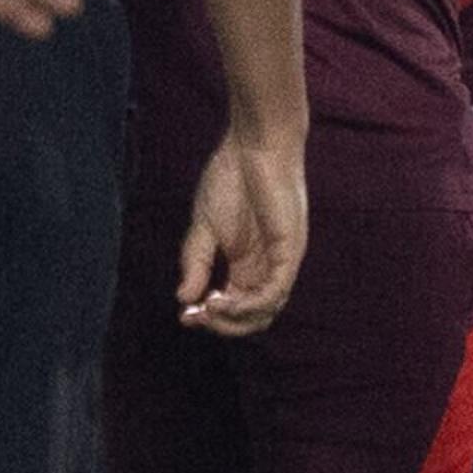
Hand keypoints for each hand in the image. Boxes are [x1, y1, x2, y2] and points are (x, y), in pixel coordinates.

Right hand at [179, 124, 306, 333]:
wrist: (253, 147)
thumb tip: (183, 299)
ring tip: (209, 307)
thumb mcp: (203, 228)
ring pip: (266, 311)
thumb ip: (195, 263)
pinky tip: (221, 297)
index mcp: (247, 265)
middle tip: (195, 317)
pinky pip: (276, 290)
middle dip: (223, 325)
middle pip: (254, 318)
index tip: (185, 316)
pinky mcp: (290, 250)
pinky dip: (250, 303)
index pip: (236, 307)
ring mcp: (280, 261)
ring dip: (235, 319)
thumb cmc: (230, 180)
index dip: (212, 319)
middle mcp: (266, 268)